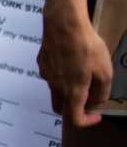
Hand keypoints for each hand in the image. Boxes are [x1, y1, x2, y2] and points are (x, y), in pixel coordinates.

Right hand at [37, 0, 111, 127]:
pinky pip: (50, 75)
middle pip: (61, 108)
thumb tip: (96, 102)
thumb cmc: (86, 46)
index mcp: (73, 92)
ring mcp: (46, 74)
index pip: (75, 119)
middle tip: (88, 98)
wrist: (64, 24)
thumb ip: (102, 92)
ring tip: (81, 74)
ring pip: (55, 91)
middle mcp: (56, 87)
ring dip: (67, 90)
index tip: (96, 115)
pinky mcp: (42, 62)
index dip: (87, 122)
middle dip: (74, 109)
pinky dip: (60, 75)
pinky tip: (69, 61)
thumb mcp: (105, 71)